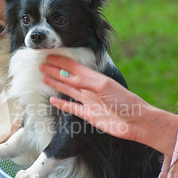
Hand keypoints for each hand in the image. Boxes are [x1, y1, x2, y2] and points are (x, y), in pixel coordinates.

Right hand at [39, 55, 177, 156]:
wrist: (135, 121)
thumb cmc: (124, 101)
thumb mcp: (104, 86)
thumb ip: (85, 81)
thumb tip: (67, 76)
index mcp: (94, 78)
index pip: (73, 67)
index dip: (61, 62)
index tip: (49, 56)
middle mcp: (90, 88)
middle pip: (68, 77)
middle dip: (55, 71)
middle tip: (41, 66)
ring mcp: (89, 101)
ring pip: (68, 90)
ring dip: (56, 84)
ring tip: (44, 78)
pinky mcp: (88, 115)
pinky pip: (71, 107)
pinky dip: (62, 104)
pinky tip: (53, 100)